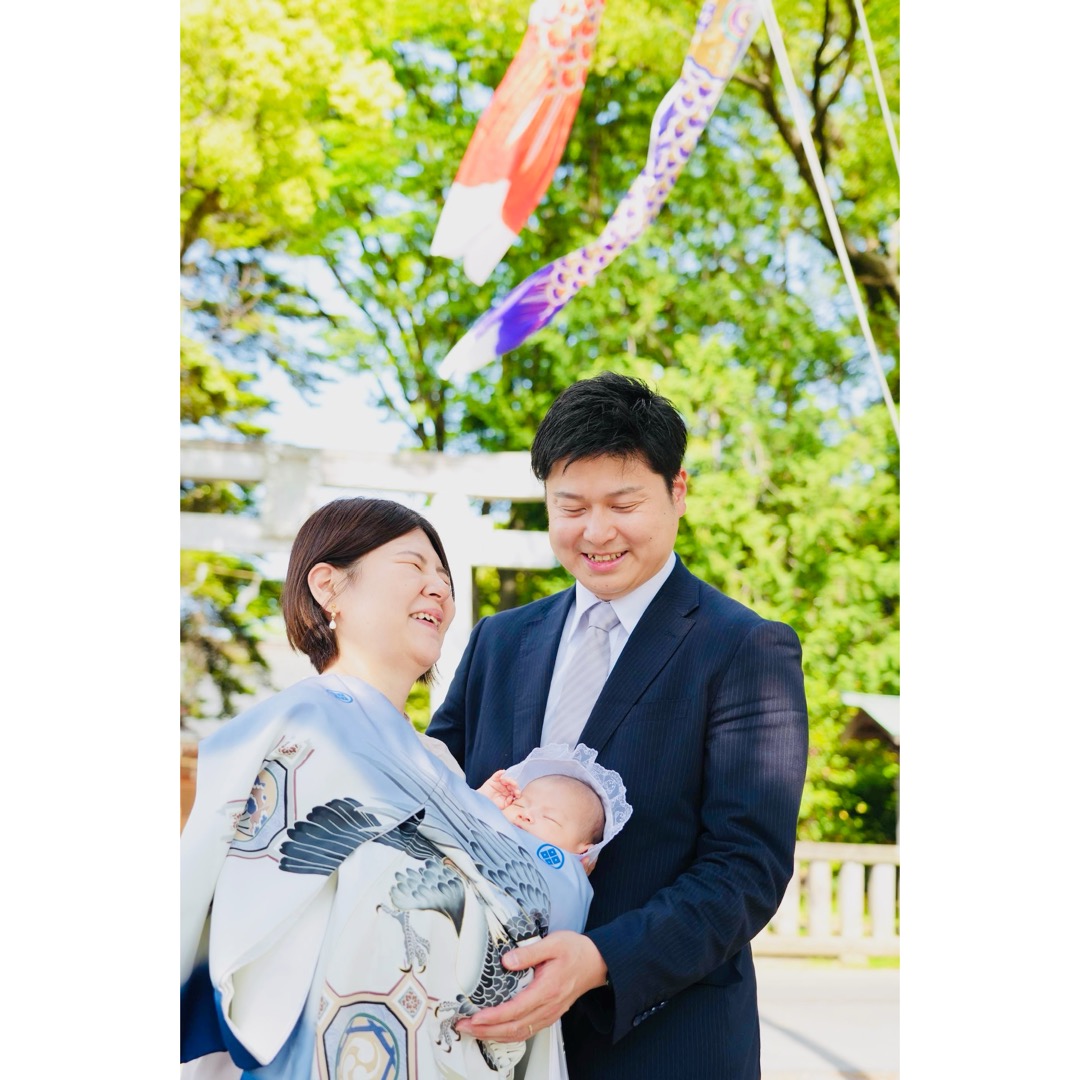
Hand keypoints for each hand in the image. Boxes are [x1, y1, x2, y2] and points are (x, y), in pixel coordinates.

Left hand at [455, 931, 607, 1042]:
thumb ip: (528, 953)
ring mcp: (549, 1014)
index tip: (475, 1018)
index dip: (493, 1017)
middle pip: (513, 1027)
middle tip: (464, 1026)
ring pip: (518, 1033)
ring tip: (473, 1030)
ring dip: (494, 1035)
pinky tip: (495, 1031)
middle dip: (486, 1030)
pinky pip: (526, 1031)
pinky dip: (507, 1034)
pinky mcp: (549, 1015)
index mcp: (547, 990)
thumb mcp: (553, 943)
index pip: (515, 1010)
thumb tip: (506, 961)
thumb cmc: (575, 951)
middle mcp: (548, 1007)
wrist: (596, 962)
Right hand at [477, 770, 520, 809]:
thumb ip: (508, 802)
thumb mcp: (503, 806)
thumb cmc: (492, 805)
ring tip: (511, 783)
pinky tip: (503, 772)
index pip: (514, 790)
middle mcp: (504, 787)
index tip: (518, 795)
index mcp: (508, 793)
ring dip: (510, 780)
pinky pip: (497, 775)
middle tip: (516, 790)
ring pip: (506, 779)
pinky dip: (500, 773)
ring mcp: (499, 783)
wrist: (482, 804)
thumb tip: (512, 797)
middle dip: (514, 786)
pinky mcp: (493, 780)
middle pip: (511, 784)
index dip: (517, 792)